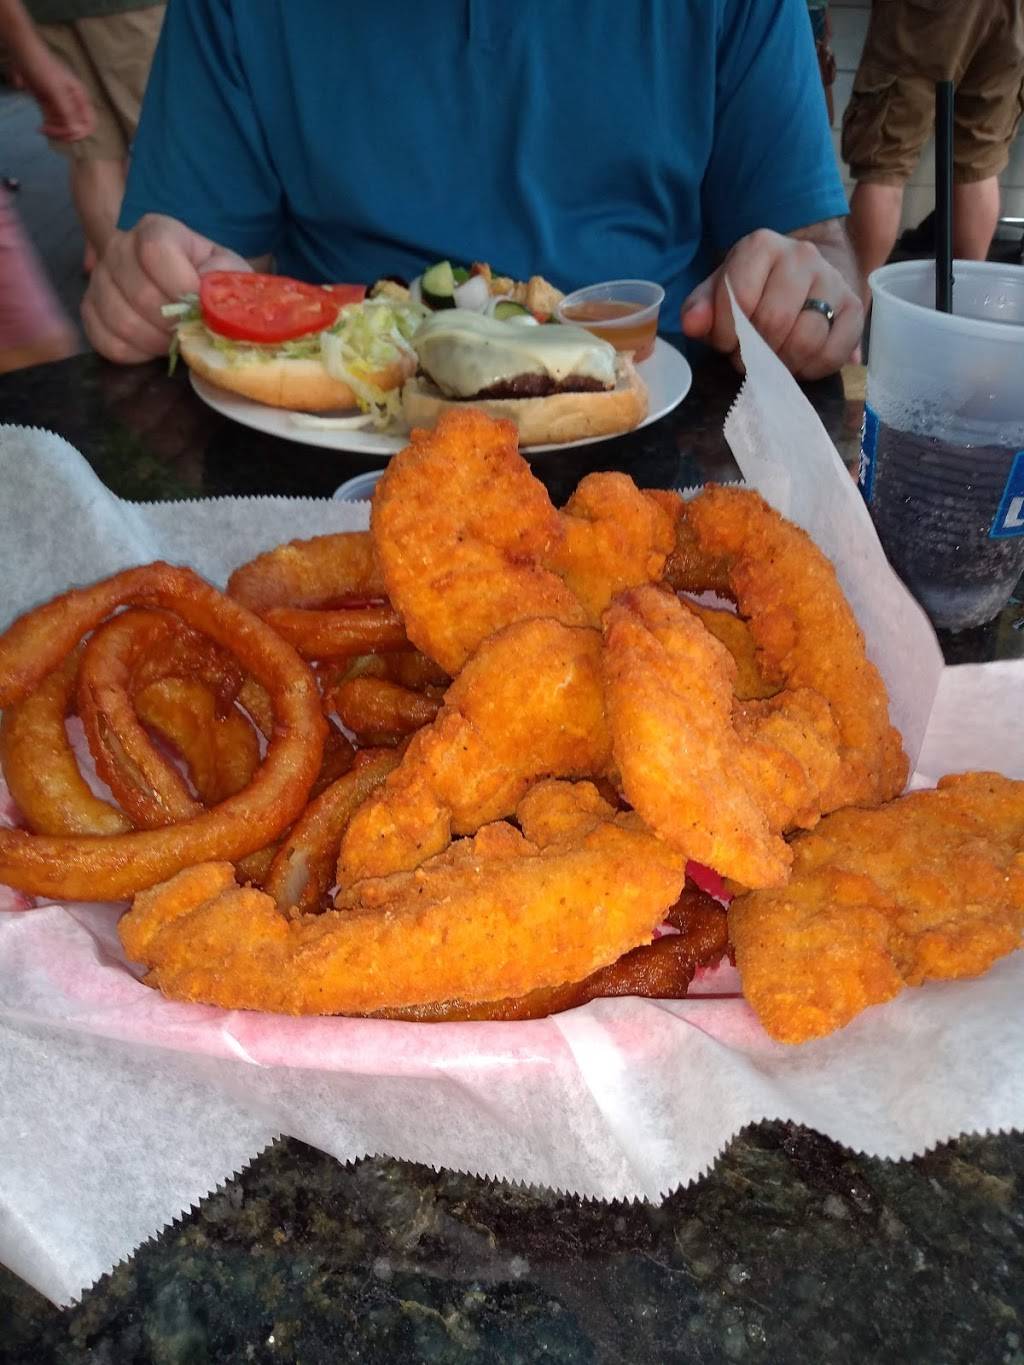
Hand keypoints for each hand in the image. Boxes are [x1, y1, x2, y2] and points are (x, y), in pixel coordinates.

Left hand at [15, 39, 93, 141]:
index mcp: (80, 98)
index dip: (81, 132)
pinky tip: (40, 127)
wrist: (23, 53)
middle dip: (64, 133)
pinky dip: (48, 127)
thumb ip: (67, 111)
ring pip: (63, 127)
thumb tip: (77, 131)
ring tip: (42, 129)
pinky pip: (53, 122)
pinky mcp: (49, 105)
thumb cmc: (42, 68)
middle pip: (75, 127)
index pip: (89, 123)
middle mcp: (73, 103)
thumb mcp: (56, 90)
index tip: (67, 135)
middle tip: (49, 131)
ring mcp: (61, 104)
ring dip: (54, 131)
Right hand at [82, 214, 252, 363]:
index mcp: (156, 230)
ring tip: (173, 341)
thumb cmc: (210, 281)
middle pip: (140, 293)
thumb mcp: (227, 272)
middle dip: (173, 323)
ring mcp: (100, 279)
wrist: (189, 294)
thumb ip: (222, 280)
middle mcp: (119, 247)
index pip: (155, 252)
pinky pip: (106, 341)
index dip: (180, 286)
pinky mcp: (90, 310)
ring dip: (156, 342)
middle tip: (190, 332)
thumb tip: (205, 301)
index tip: (199, 309)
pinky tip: (152, 348)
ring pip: (122, 321)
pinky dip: (136, 354)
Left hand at [680, 229, 862, 379]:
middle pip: (774, 322)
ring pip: (806, 339)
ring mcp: (832, 279)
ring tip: (772, 361)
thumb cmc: (751, 291)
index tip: (725, 343)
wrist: (800, 280)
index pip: (739, 298)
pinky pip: (833, 353)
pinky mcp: (854, 308)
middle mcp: (801, 255)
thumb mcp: (717, 294)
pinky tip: (797, 365)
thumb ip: (700, 308)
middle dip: (754, 352)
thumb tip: (692, 324)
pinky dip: (811, 369)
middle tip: (748, 356)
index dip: (726, 334)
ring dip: (782, 364)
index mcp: (761, 245)